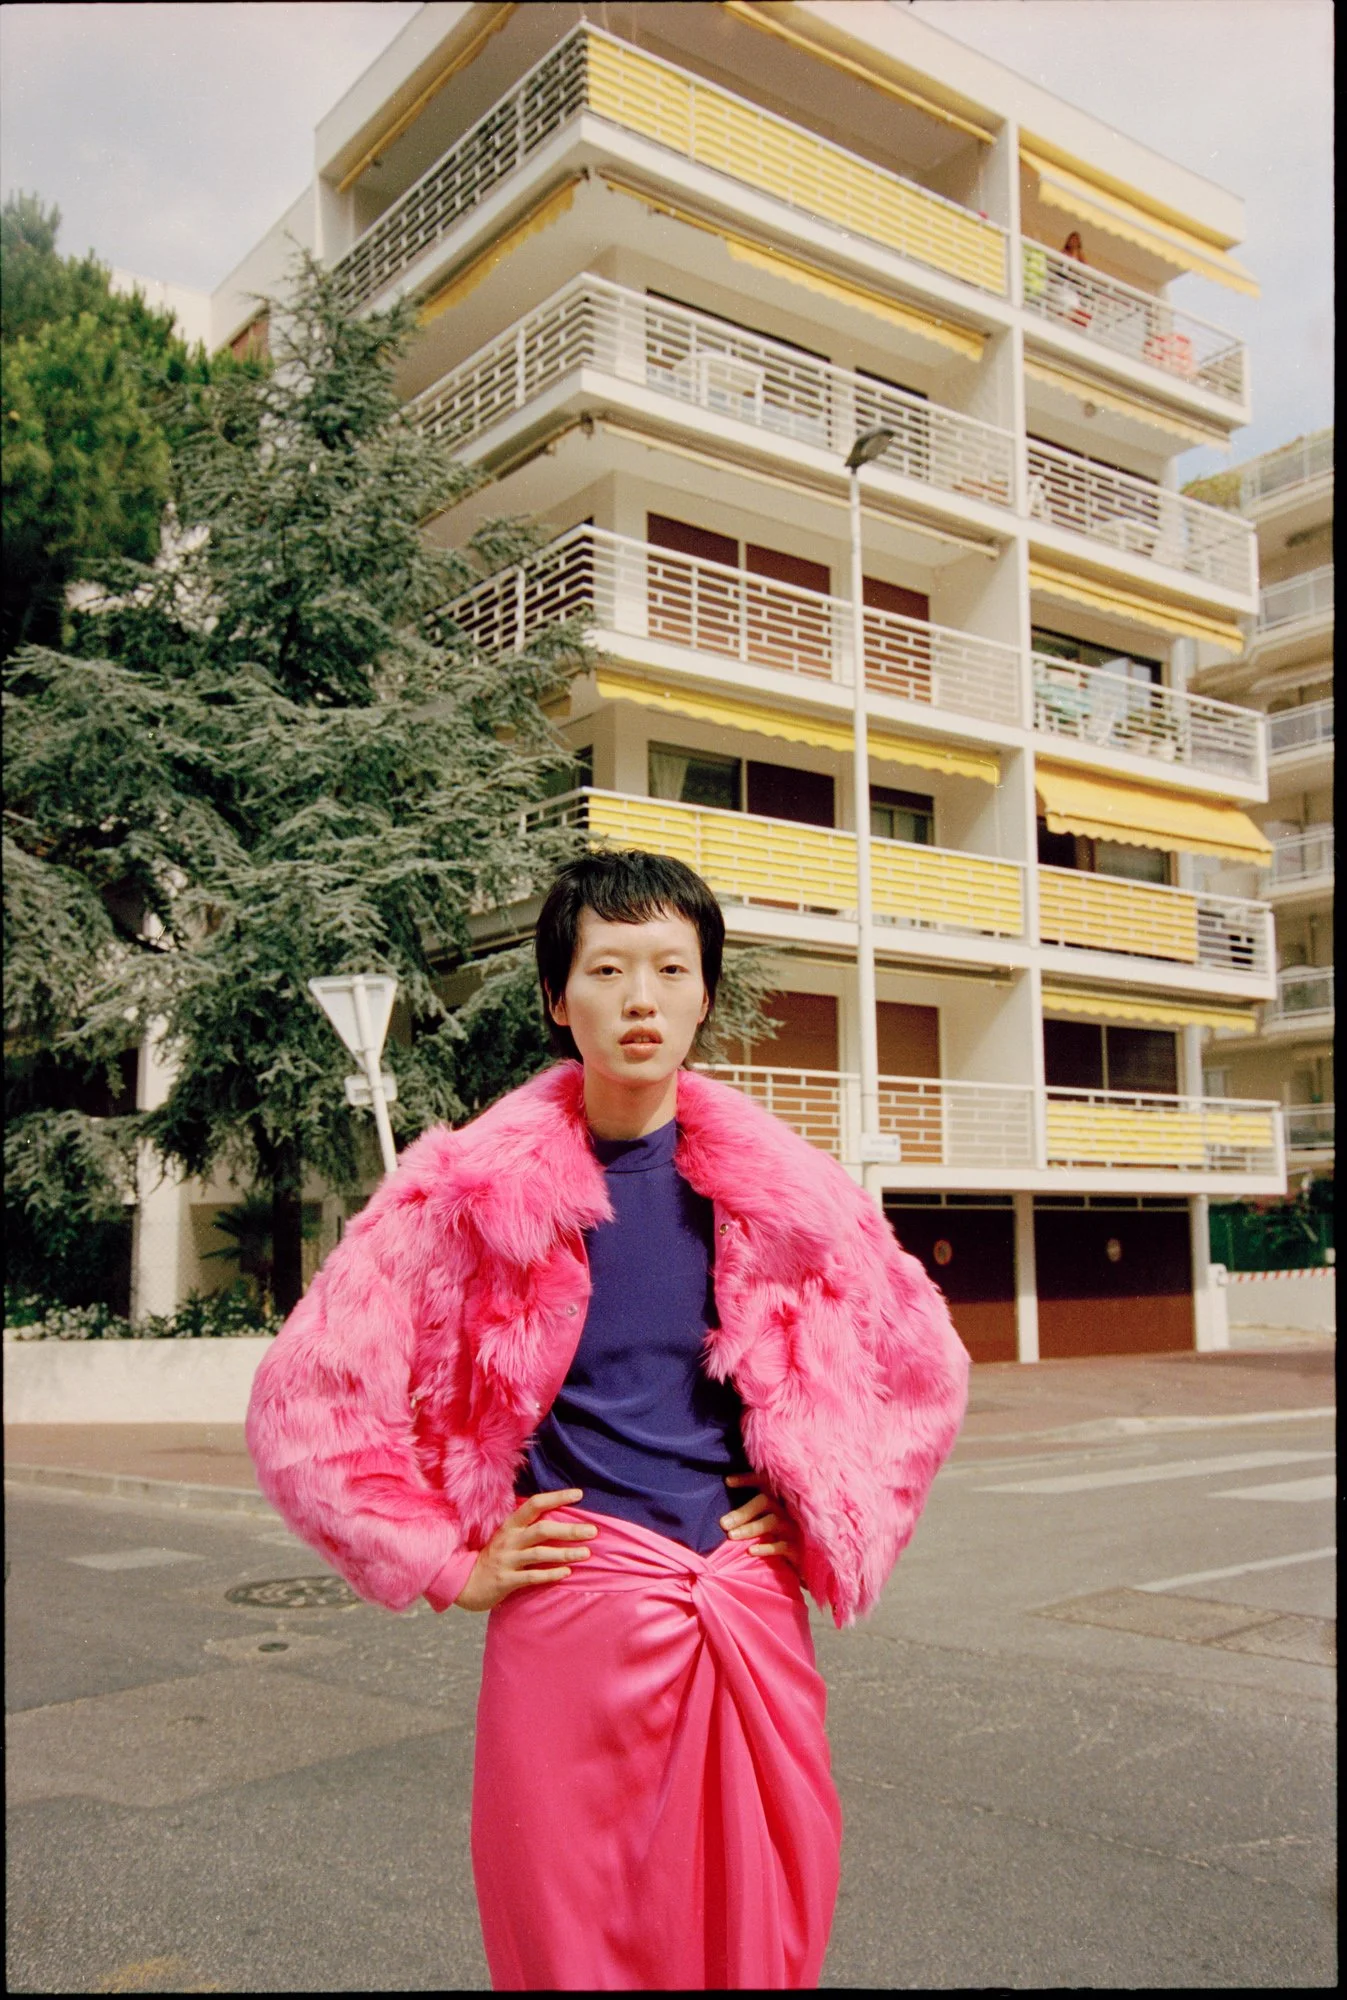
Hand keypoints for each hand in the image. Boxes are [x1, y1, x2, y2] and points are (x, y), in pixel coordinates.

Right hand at [453, 1488, 596, 1611]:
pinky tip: (566, 1572)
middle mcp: (509, 1540)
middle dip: (569, 1530)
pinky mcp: (506, 1580)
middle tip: (592, 1531)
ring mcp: (507, 1560)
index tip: (579, 1494)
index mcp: (511, 1525)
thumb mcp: (508, 1537)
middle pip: (542, 1530)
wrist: (467, 1582)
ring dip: (564, 1553)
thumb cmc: (495, 1556)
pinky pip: (531, 1576)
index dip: (557, 1497)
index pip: (535, 1504)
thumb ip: (529, 1527)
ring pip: (539, 1554)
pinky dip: (550, 1574)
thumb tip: (561, 1517)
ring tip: (585, 1553)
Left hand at [721, 1474, 802, 1573]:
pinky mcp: (799, 1547)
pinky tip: (750, 1550)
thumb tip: (726, 1516)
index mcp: (779, 1499)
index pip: (764, 1481)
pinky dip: (765, 1547)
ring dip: (750, 1528)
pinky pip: (782, 1545)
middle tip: (723, 1523)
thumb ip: (751, 1513)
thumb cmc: (780, 1539)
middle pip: (765, 1501)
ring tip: (731, 1535)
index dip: (747, 1479)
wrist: (804, 1563)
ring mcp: (794, 1527)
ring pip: (771, 1522)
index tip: (727, 1481)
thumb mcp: (767, 1522)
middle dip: (742, 1512)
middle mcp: (787, 1509)